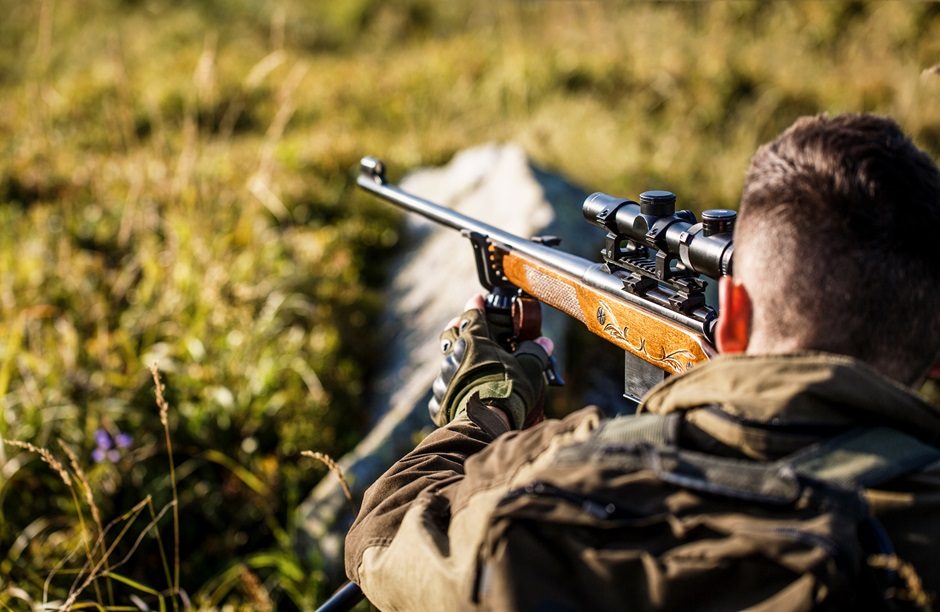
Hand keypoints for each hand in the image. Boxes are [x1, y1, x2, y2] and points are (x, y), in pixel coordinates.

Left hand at [428, 295, 552, 428]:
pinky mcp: (439, 400)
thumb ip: (535, 353)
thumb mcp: (530, 369)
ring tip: (463, 365)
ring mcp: (444, 378)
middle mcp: (454, 355)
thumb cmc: (509, 391)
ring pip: (445, 363)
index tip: (478, 299)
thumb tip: (545, 342)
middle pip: (450, 334)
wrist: (484, 421)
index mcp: (475, 341)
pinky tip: (458, 395)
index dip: (475, 306)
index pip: (473, 316)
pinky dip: (450, 390)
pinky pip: (443, 391)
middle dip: (456, 327)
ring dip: (454, 361)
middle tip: (461, 324)